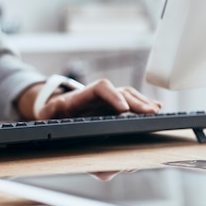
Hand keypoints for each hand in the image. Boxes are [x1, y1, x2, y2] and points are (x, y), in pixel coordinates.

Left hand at [17, 78, 160, 119]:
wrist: (55, 112)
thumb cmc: (53, 116)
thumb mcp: (48, 117)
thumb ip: (53, 116)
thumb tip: (61, 113)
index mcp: (82, 95)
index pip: (101, 88)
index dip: (113, 95)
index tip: (124, 109)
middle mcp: (98, 95)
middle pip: (120, 91)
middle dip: (136, 101)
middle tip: (151, 113)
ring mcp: (107, 100)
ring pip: (129, 96)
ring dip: (143, 103)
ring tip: (156, 112)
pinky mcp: (113, 107)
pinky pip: (132, 102)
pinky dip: (144, 105)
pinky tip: (158, 109)